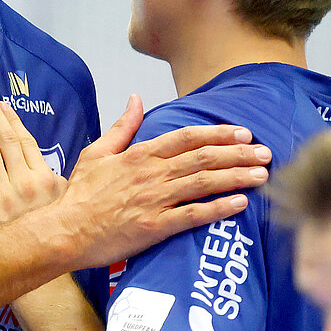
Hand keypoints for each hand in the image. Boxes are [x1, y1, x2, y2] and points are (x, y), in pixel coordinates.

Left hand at [0, 89, 67, 228]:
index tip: (1, 104)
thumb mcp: (67, 202)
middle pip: (5, 141)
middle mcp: (25, 185)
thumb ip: (59, 178)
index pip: (25, 141)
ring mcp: (4, 196)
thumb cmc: (52, 233)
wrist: (38, 265)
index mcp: (46, 180)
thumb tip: (54, 160)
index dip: (11, 120)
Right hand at [47, 96, 270, 270]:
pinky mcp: (155, 227)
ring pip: (204, 183)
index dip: (219, 133)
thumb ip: (122, 126)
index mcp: (140, 154)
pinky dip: (219, 208)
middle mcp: (152, 173)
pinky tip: (240, 204)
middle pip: (204, 157)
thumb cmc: (80, 194)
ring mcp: (155, 200)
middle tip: (265, 153)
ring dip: (237, 177)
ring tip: (262, 175)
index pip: (188, 137)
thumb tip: (136, 99)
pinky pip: (193, 215)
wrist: (64, 231)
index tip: (243, 133)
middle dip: (239, 154)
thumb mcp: (97, 152)